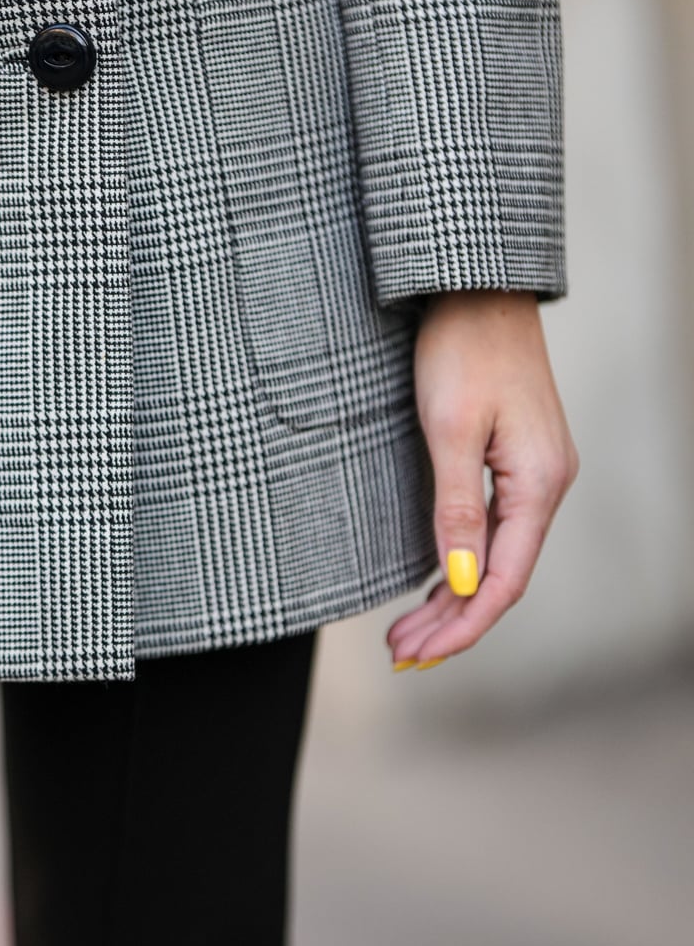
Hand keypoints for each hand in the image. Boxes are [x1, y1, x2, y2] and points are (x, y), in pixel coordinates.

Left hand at [387, 290, 578, 669]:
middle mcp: (545, 485)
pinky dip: (459, 564)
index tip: (418, 656)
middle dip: (451, 622)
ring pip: (494, 556)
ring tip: (406, 635)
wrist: (475, 289)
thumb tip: (459, 580)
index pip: (503, 581)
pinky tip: (434, 586)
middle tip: (399, 655)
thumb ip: (455, 509)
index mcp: (538, 484)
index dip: (462, 626)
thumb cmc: (460, 350)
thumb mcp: (449, 431)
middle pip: (499, 576)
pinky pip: (491, 530)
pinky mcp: (512, 460)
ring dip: (451, 598)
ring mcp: (532, 473)